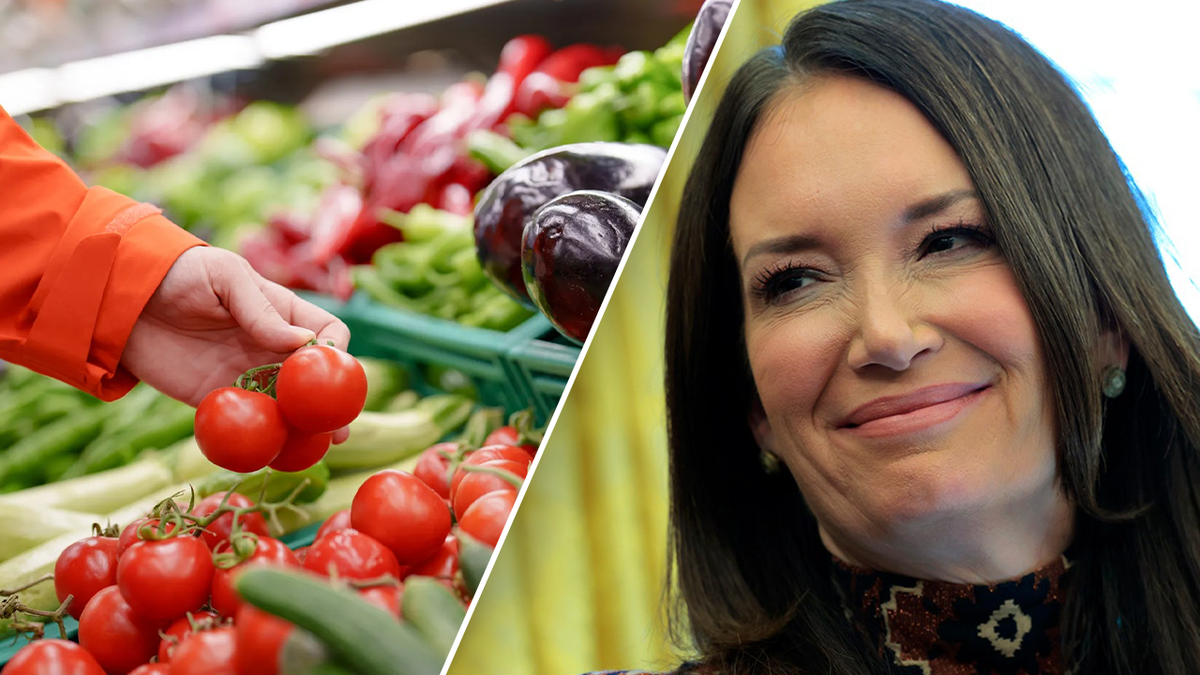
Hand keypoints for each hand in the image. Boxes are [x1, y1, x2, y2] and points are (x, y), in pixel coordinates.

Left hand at [122, 247, 352, 440]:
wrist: (121, 298)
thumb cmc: (181, 273)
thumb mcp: (225, 277)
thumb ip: (261, 311)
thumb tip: (302, 343)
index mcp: (283, 314)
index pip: (327, 334)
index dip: (336, 353)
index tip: (332, 372)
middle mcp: (271, 348)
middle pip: (314, 380)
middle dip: (331, 405)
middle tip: (338, 429)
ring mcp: (246, 374)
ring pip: (287, 407)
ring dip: (303, 429)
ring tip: (315, 450)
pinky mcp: (217, 396)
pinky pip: (248, 422)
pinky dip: (263, 439)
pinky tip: (275, 453)